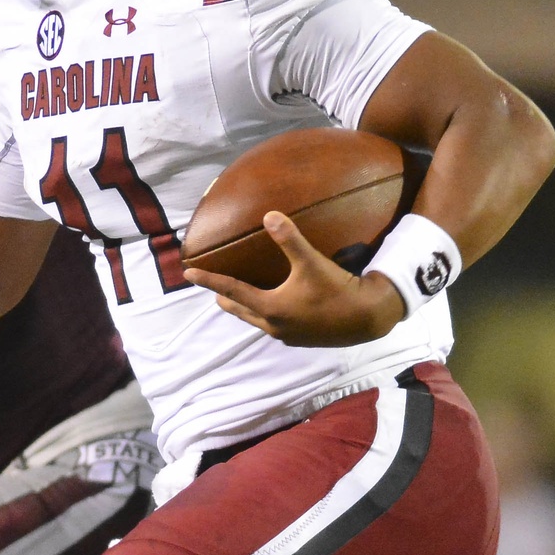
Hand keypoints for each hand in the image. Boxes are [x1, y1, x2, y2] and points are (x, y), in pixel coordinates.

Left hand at [184, 212, 406, 347]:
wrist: (367, 318)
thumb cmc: (337, 289)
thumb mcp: (311, 262)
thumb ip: (289, 239)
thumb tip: (269, 215)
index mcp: (270, 307)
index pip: (231, 291)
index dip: (208, 280)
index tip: (187, 274)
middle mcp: (274, 325)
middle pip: (240, 310)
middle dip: (225, 299)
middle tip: (213, 290)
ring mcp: (288, 336)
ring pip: (256, 321)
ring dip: (245, 309)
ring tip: (237, 300)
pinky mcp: (302, 339)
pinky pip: (274, 326)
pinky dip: (265, 315)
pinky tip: (274, 309)